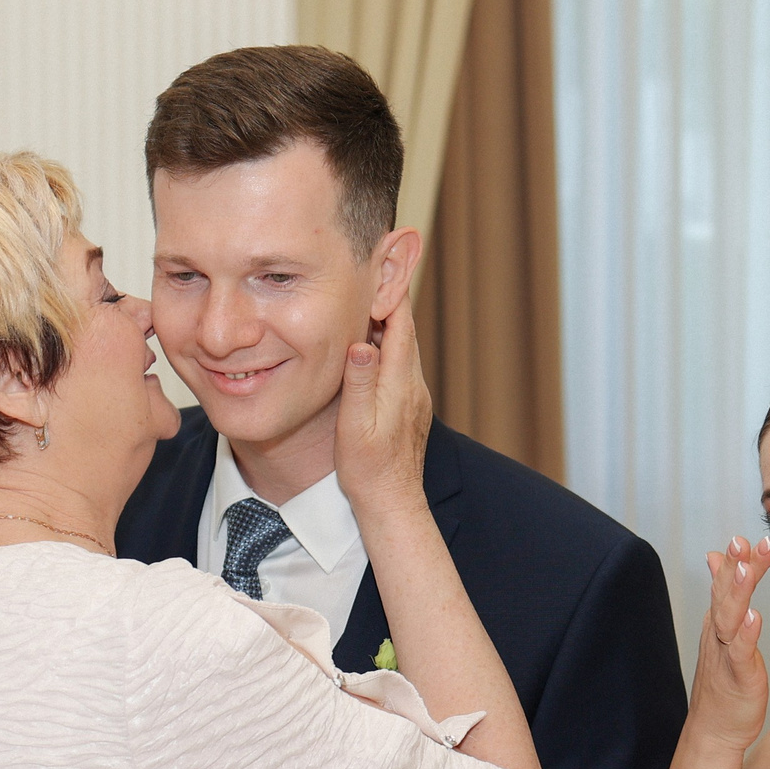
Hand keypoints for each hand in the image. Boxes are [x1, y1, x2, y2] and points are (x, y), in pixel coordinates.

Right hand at [334, 292, 433, 521]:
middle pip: (404, 331)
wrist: (392, 503)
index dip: (391, 293)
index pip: (401, 325)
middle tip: (372, 271)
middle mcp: (413, 385)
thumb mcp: (355, 427)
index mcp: (400, 384)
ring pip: (402, 348)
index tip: (380, 265)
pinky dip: (386, 347)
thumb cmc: (369, 470)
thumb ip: (359, 384)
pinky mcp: (409, 408)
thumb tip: (361, 343)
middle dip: (389, 300)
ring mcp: (414, 397)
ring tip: (366, 301)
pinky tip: (369, 347)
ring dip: (386, 324)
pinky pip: (399, 366)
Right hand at [688, 536, 769, 751]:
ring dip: (737, 593)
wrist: (715, 729)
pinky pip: (740, 653)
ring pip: (729, 618)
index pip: (727, 583)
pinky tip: (755, 618)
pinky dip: (746, 635)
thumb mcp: (724, 631)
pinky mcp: (738, 677)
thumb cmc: (724, 680)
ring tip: (746, 569)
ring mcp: (726, 654)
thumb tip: (716, 556)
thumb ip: (724, 592)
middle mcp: (718, 633)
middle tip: (742, 541)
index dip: (736, 560)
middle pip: (725, 594)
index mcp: (719, 621)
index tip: (748, 535)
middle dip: (734, 567)